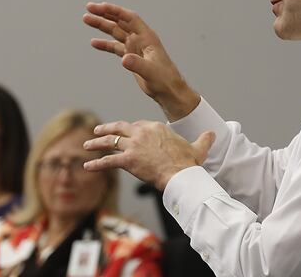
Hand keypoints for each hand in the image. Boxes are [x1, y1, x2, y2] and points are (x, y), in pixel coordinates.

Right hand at [83, 2, 200, 120]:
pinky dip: (105, 44)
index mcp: (147, 37)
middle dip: (104, 14)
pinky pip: (115, 47)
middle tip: (88, 8)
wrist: (169, 91)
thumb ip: (137, 64)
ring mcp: (135, 47)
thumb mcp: (150, 72)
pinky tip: (94, 42)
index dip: (114, 11)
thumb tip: (124, 59)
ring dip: (102, 26)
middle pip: (120, 22)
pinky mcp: (131, 57)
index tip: (100, 7)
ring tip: (86, 19)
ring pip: (116, 32)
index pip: (129, 18)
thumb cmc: (165, 80)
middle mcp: (140, 39)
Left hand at [83, 120, 214, 189]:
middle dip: (107, 129)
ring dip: (96, 143)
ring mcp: (133, 146)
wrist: (181, 174)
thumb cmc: (188, 162)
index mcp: (155, 127)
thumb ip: (203, 139)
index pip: (138, 125)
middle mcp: (141, 133)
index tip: (124, 133)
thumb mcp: (198, 147)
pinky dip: (96, 164)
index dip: (130, 130)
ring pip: (110, 142)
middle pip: (119, 128)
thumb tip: (213, 133)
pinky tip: (87, 166)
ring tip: (87, 145)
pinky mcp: (127, 160)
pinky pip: (108, 161)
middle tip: (98, 130)